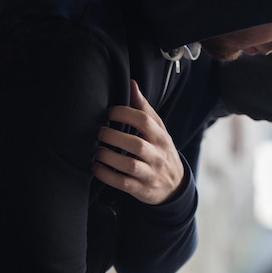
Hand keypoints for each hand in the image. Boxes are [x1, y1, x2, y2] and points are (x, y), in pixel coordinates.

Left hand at [93, 80, 183, 204]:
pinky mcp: (141, 189)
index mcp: (161, 137)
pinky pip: (122, 183)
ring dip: (108, 156)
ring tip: (97, 150)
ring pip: (129, 165)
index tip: (109, 112)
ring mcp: (150, 174)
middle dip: (113, 136)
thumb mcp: (158, 130)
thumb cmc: (161, 151)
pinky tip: (96, 167)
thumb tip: (131, 83)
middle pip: (136, 144)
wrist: (175, 186)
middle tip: (100, 132)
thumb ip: (144, 109)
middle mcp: (157, 155)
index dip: (124, 113)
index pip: (145, 121)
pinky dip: (106, 175)